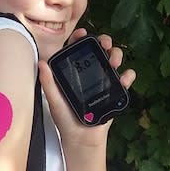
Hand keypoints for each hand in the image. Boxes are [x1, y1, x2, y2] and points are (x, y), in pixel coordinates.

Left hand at [38, 28, 135, 146]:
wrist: (81, 137)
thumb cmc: (65, 117)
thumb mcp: (54, 99)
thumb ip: (48, 82)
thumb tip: (41, 63)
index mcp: (73, 70)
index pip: (76, 49)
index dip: (79, 38)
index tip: (82, 33)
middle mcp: (89, 72)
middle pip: (98, 50)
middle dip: (103, 41)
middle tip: (104, 44)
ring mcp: (103, 79)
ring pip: (113, 59)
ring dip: (116, 54)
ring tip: (113, 61)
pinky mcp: (114, 91)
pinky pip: (125, 79)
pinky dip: (128, 75)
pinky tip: (125, 77)